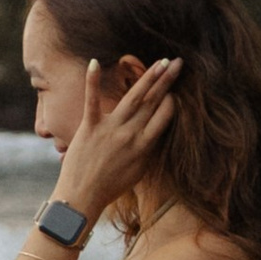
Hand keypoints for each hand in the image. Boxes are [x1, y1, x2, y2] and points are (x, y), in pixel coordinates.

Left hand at [52, 55, 179, 223]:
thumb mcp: (138, 170)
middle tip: (178, 62)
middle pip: (153, 102)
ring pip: (133, 97)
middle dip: (167, 80)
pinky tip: (95, 62)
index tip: (176, 88)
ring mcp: (110, 129)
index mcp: (144, 146)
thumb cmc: (110, 187)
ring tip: (160, 62)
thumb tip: (156, 131)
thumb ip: (147, 149)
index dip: (172, 100)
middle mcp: (130, 135)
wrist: (82, 197)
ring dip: (149, 77)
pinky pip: (92, 100)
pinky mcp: (89, 127)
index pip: (164, 116)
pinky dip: (92, 81)